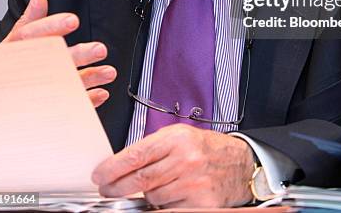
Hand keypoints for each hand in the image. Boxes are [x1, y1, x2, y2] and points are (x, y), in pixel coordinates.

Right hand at [4, 0, 116, 106]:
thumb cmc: (5, 68)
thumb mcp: (14, 40)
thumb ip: (30, 19)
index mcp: (17, 50)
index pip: (31, 35)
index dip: (53, 26)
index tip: (73, 20)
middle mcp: (26, 70)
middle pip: (52, 61)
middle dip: (78, 55)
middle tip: (100, 49)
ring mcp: (36, 91)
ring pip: (65, 84)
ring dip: (90, 78)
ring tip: (109, 72)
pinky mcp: (46, 108)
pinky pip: (68, 104)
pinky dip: (86, 100)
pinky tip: (101, 93)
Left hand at [92, 124, 254, 207]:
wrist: (240, 164)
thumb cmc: (208, 148)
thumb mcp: (181, 136)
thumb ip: (154, 147)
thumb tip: (124, 162)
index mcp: (178, 138)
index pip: (137, 154)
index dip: (113, 167)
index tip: (100, 174)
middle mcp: (186, 159)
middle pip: (140, 179)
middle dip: (117, 187)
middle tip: (107, 189)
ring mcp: (193, 183)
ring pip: (152, 197)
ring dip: (146, 195)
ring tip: (155, 186)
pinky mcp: (201, 203)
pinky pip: (169, 209)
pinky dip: (164, 205)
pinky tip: (170, 195)